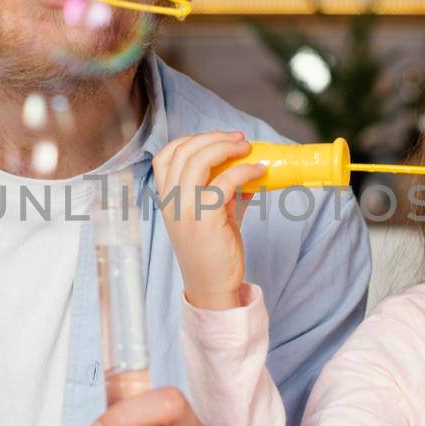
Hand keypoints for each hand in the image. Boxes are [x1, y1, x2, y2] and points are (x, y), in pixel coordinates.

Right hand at [151, 131, 265, 310]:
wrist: (212, 287)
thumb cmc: (213, 251)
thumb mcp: (213, 215)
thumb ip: (224, 191)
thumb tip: (250, 168)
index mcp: (166, 199)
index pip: (166, 156)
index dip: (190, 140)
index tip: (216, 138)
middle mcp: (171, 202)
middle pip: (185, 152)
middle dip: (214, 138)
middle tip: (239, 139)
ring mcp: (185, 209)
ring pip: (200, 161)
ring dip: (226, 148)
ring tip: (247, 149)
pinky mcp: (205, 219)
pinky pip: (225, 182)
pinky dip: (244, 171)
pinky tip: (258, 172)